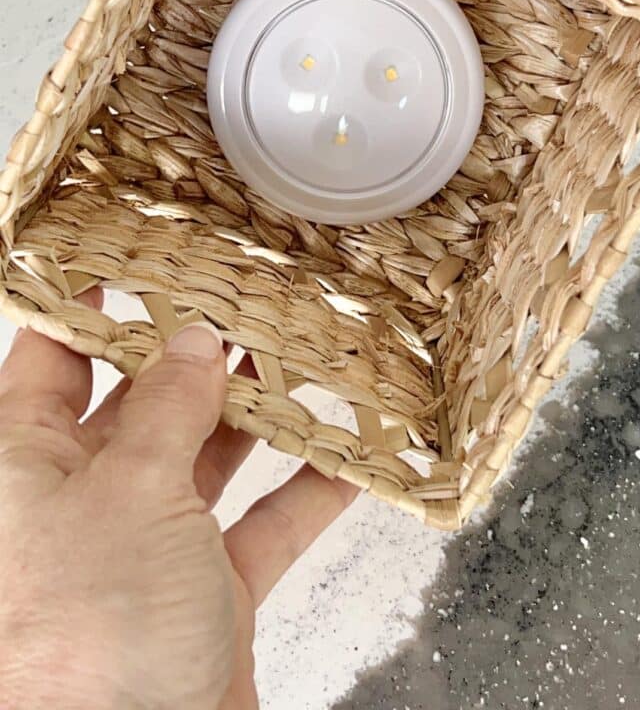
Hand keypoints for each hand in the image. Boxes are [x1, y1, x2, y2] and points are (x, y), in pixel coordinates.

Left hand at [0, 292, 355, 709]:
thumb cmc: (92, 637)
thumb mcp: (131, 491)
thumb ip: (168, 408)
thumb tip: (193, 343)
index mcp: (28, 468)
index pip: (53, 362)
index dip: (90, 308)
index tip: (135, 262)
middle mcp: (85, 504)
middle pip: (143, 406)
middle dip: (196, 361)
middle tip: (246, 308)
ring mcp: (149, 550)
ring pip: (208, 460)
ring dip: (259, 418)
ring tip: (302, 364)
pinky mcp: (206, 595)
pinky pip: (261, 526)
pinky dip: (305, 493)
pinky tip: (347, 457)